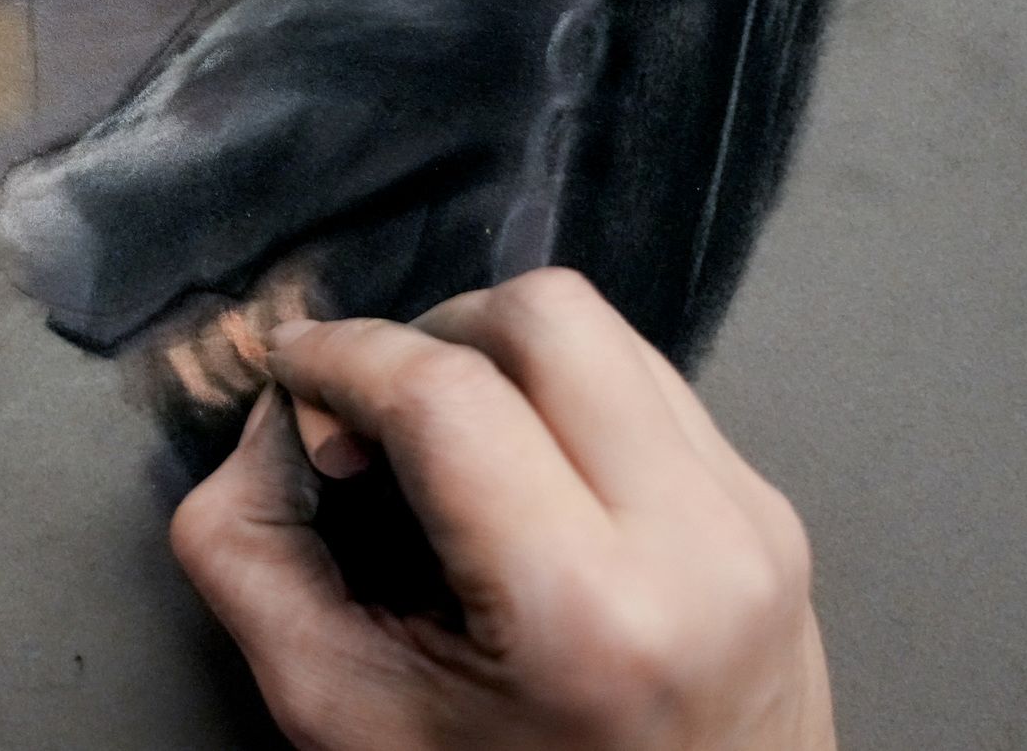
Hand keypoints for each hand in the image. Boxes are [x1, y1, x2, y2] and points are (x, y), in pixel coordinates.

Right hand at [169, 268, 833, 750]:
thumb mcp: (339, 712)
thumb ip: (253, 554)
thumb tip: (277, 413)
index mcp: (585, 614)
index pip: (444, 393)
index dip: (343, 357)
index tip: (294, 373)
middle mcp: (693, 545)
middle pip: (542, 315)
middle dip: (432, 332)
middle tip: (377, 414)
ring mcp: (750, 521)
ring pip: (603, 330)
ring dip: (500, 355)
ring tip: (451, 445)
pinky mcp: (772, 510)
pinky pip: (649, 383)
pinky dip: (565, 396)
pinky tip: (527, 476)